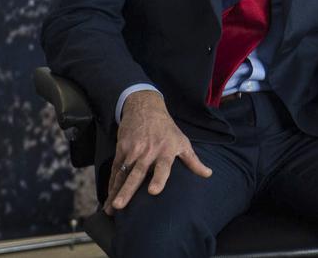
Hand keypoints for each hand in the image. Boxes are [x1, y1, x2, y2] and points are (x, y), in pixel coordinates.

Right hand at [105, 91, 210, 214]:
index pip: (163, 167)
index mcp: (166, 151)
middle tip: (119, 206)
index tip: (153, 191)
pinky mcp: (121, 149)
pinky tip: (108, 197)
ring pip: (123, 174)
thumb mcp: (183, 142)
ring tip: (110, 209)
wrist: (146, 109)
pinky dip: (111, 183)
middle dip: (128, 190)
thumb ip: (193, 161)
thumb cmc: (167, 129)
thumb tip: (208, 174)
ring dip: (115, 191)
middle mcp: (148, 151)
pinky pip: (116, 169)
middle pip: (137, 173)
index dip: (159, 179)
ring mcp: (133, 150)